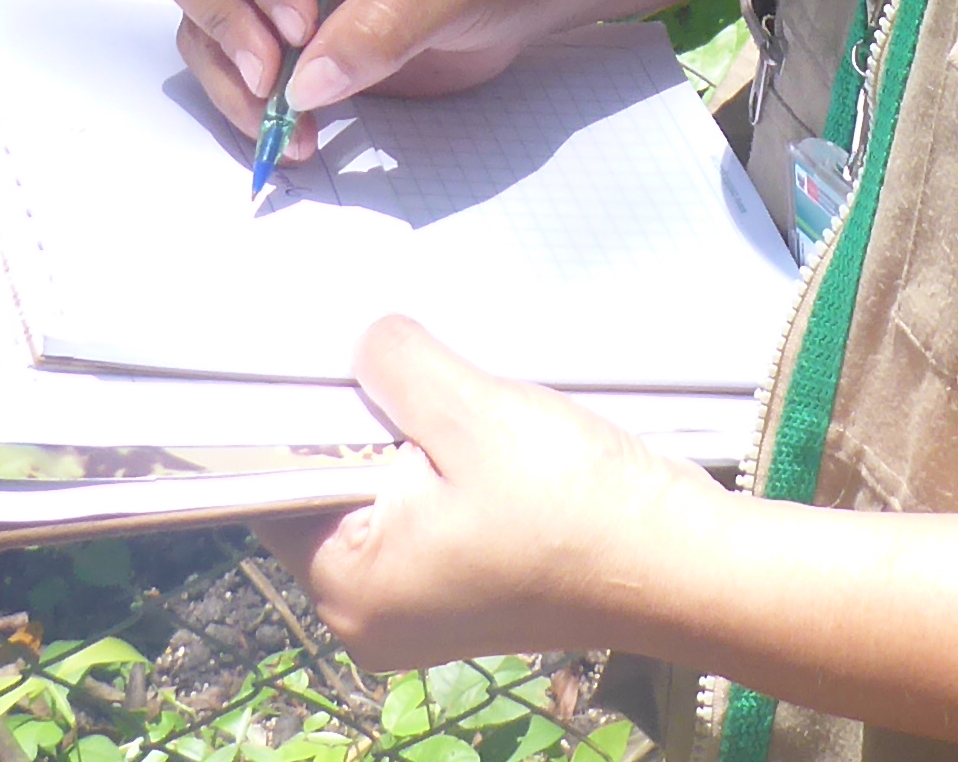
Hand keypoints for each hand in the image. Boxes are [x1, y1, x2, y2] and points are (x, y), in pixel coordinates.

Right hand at [144, 0, 569, 159]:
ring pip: (199, 22)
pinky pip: (229, 66)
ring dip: (232, 82)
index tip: (303, 28)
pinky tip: (297, 138)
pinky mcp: (274, 28)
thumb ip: (384, 25)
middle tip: (271, 80)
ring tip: (291, 132)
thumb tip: (307, 86)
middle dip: (219, 22)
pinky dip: (248, 107)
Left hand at [266, 317, 718, 670]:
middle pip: (332, 488)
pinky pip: (426, 513)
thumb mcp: (473, 414)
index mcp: (349, 588)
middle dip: (365, 422)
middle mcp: (370, 614)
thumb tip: (365, 342)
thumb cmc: (574, 506)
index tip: (320, 350)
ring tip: (448, 392)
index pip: (280, 486)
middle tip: (397, 360)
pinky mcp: (465, 590)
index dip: (298, 412)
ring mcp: (421, 608)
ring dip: (412, 438)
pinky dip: (442, 466)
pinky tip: (478, 428)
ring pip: (383, 494)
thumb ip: (398, 366)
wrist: (677, 564)